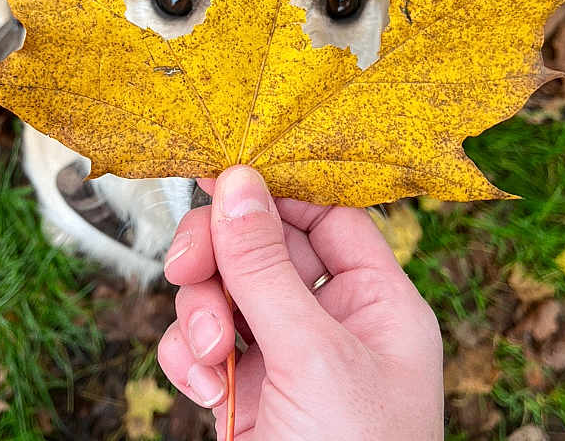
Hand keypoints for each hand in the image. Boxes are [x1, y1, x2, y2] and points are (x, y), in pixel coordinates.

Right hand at [157, 165, 443, 439]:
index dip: (276, 191)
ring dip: (200, 313)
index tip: (222, 173)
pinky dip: (189, 357)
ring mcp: (283, 355)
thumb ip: (267, 266)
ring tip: (210, 357)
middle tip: (187, 267)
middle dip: (220, 256)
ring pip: (223, 289)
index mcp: (376, 303)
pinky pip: (202, 340)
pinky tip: (204, 391)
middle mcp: (331, 321)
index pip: (326, 215)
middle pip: (262, 246)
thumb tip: (237, 180)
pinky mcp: (243, 388)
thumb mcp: (313, 355)